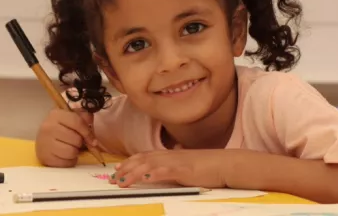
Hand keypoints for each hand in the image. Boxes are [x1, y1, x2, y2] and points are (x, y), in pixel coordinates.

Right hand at [35, 108, 96, 167]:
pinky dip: (69, 161)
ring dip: (75, 152)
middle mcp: (48, 127)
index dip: (88, 132)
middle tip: (76, 143)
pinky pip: (66, 163)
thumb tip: (90, 122)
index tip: (92, 140)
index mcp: (56, 115)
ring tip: (70, 148)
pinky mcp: (45, 157)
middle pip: (76, 139)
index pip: (77, 122)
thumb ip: (83, 118)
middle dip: (80, 143)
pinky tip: (65, 156)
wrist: (42, 141)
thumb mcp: (70, 118)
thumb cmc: (60, 128)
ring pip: (71, 152)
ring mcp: (45, 143)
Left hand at [109, 149, 227, 188]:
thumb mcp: (185, 165)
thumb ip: (173, 166)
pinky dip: (152, 174)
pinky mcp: (182, 170)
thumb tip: (163, 170)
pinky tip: (143, 178)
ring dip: (132, 173)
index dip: (128, 162)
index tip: (117, 169)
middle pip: (141, 160)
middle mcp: (168, 155)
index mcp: (168, 154)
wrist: (224, 164)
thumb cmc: (207, 166)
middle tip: (112, 178)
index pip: (143, 156)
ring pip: (147, 165)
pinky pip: (164, 171)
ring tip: (121, 182)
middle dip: (124, 169)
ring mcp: (174, 161)